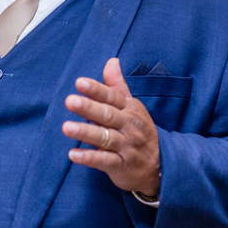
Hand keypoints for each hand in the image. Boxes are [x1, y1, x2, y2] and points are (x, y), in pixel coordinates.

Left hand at [62, 58, 160, 195]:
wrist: (161, 166)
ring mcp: (126, 147)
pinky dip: (89, 158)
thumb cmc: (140, 132)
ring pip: (105, 138)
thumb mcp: (133, 107)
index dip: (96, 90)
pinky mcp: (121, 166)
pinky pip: (105, 161)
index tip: (80, 82)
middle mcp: (129, 126)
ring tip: (66, 127)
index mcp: (130, 109)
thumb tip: (111, 61)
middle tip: (70, 101)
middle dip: (89, 108)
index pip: (112, 97)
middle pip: (107, 115)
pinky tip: (73, 154)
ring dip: (86, 132)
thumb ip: (118, 86)